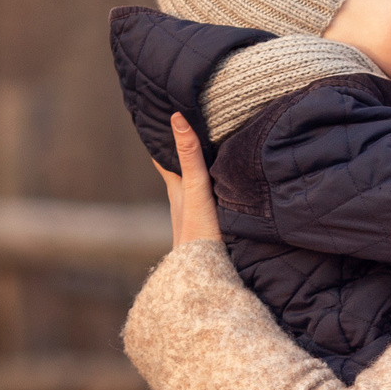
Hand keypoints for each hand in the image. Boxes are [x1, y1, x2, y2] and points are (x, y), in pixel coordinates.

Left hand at [152, 112, 221, 247]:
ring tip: (213, 147)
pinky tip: (227, 182)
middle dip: (184, 149)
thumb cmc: (197, 232)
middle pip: (181, 168)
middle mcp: (184, 198)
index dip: (163, 137)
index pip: (164, 155)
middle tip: (189, 124)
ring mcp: (196, 213)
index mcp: (176, 186)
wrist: (206, 273)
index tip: (164, 116)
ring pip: (196, 183)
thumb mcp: (195, 188)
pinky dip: (216, 184)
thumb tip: (176, 117)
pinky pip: (212, 197)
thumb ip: (189, 156)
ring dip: (202, 167)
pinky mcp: (211, 224)